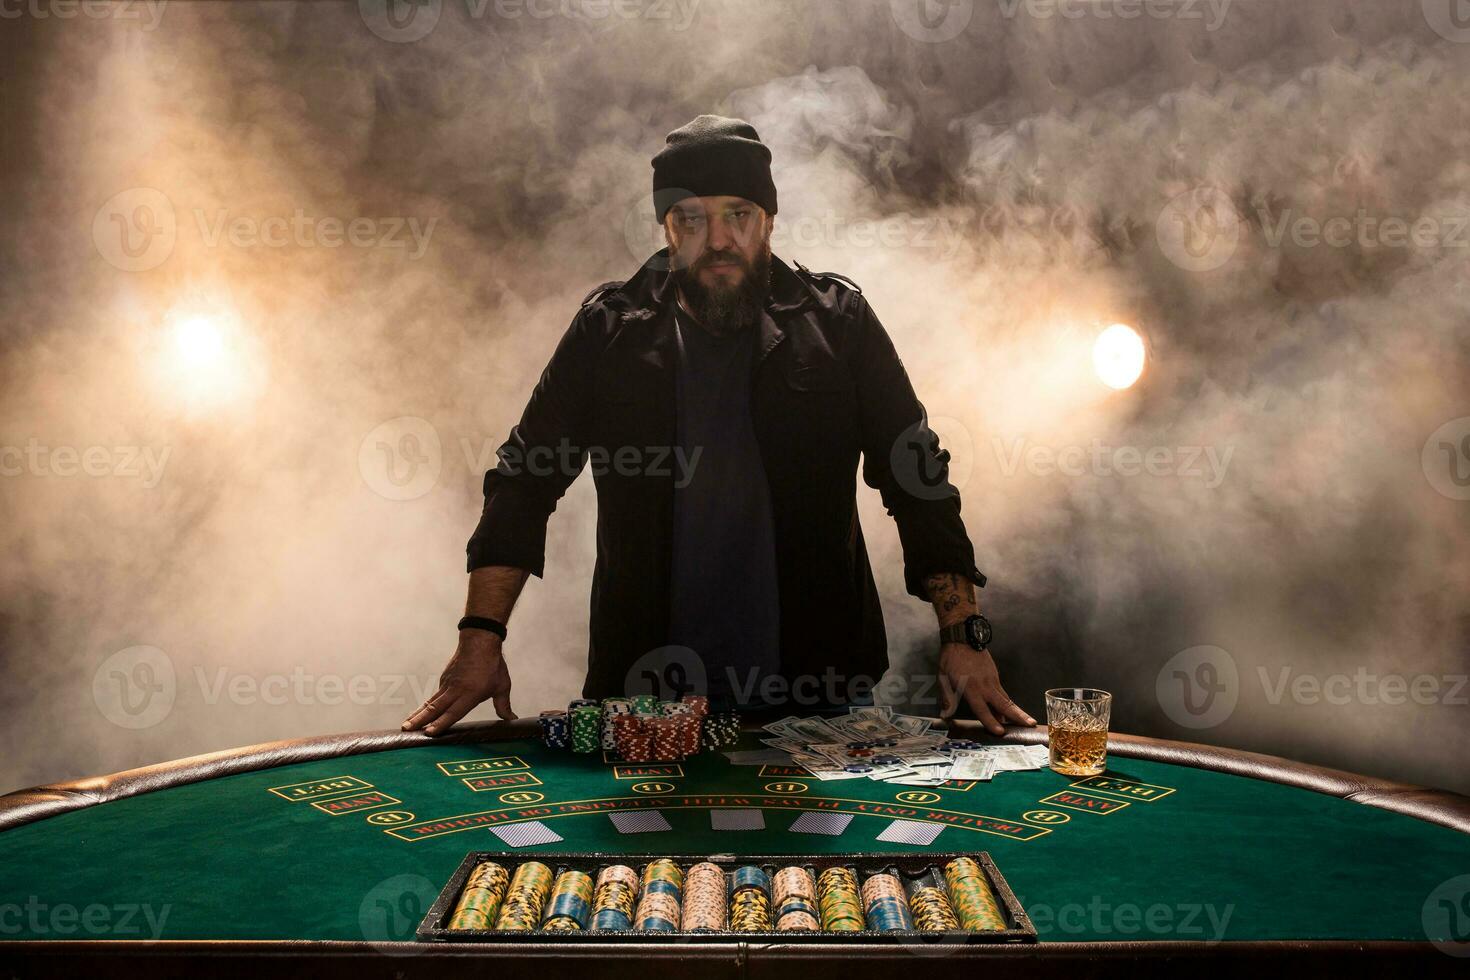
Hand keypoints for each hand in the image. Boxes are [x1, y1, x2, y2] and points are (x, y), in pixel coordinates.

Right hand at [401, 630, 516, 735]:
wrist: (479, 640)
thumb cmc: (493, 665)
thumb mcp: (502, 686)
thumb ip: (503, 705)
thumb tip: (511, 719)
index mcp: (470, 693)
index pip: (454, 712)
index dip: (441, 723)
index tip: (429, 732)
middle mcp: (456, 690)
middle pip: (435, 708)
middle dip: (420, 720)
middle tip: (405, 730)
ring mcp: (448, 683)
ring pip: (431, 702)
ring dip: (418, 714)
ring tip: (406, 725)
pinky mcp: (444, 679)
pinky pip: (435, 695)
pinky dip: (426, 706)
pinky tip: (420, 714)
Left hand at [938, 643, 1035, 735]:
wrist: (963, 637)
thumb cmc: (951, 657)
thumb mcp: (942, 677)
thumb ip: (946, 697)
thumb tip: (945, 713)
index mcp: (970, 687)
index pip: (981, 709)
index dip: (991, 721)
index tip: (1000, 731)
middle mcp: (985, 685)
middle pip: (1003, 704)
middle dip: (1018, 716)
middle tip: (1030, 725)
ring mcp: (992, 679)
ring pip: (1006, 698)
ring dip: (1017, 711)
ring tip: (1028, 721)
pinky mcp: (994, 674)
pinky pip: (1002, 692)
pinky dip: (1006, 702)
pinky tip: (1007, 711)